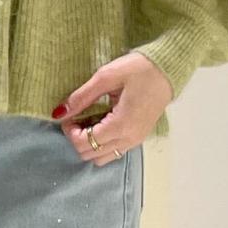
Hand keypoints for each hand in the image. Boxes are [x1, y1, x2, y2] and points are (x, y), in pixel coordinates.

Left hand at [52, 51, 172, 166]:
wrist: (168, 69)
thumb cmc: (140, 69)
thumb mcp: (106, 76)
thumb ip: (81, 96)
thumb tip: (59, 113)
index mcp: (121, 125)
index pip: (85, 144)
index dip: (70, 132)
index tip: (70, 115)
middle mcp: (129, 139)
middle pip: (91, 155)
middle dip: (78, 138)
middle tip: (77, 117)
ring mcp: (136, 141)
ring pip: (102, 158)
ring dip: (90, 143)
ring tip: (90, 120)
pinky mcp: (139, 137)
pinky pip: (114, 151)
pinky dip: (102, 143)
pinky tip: (103, 123)